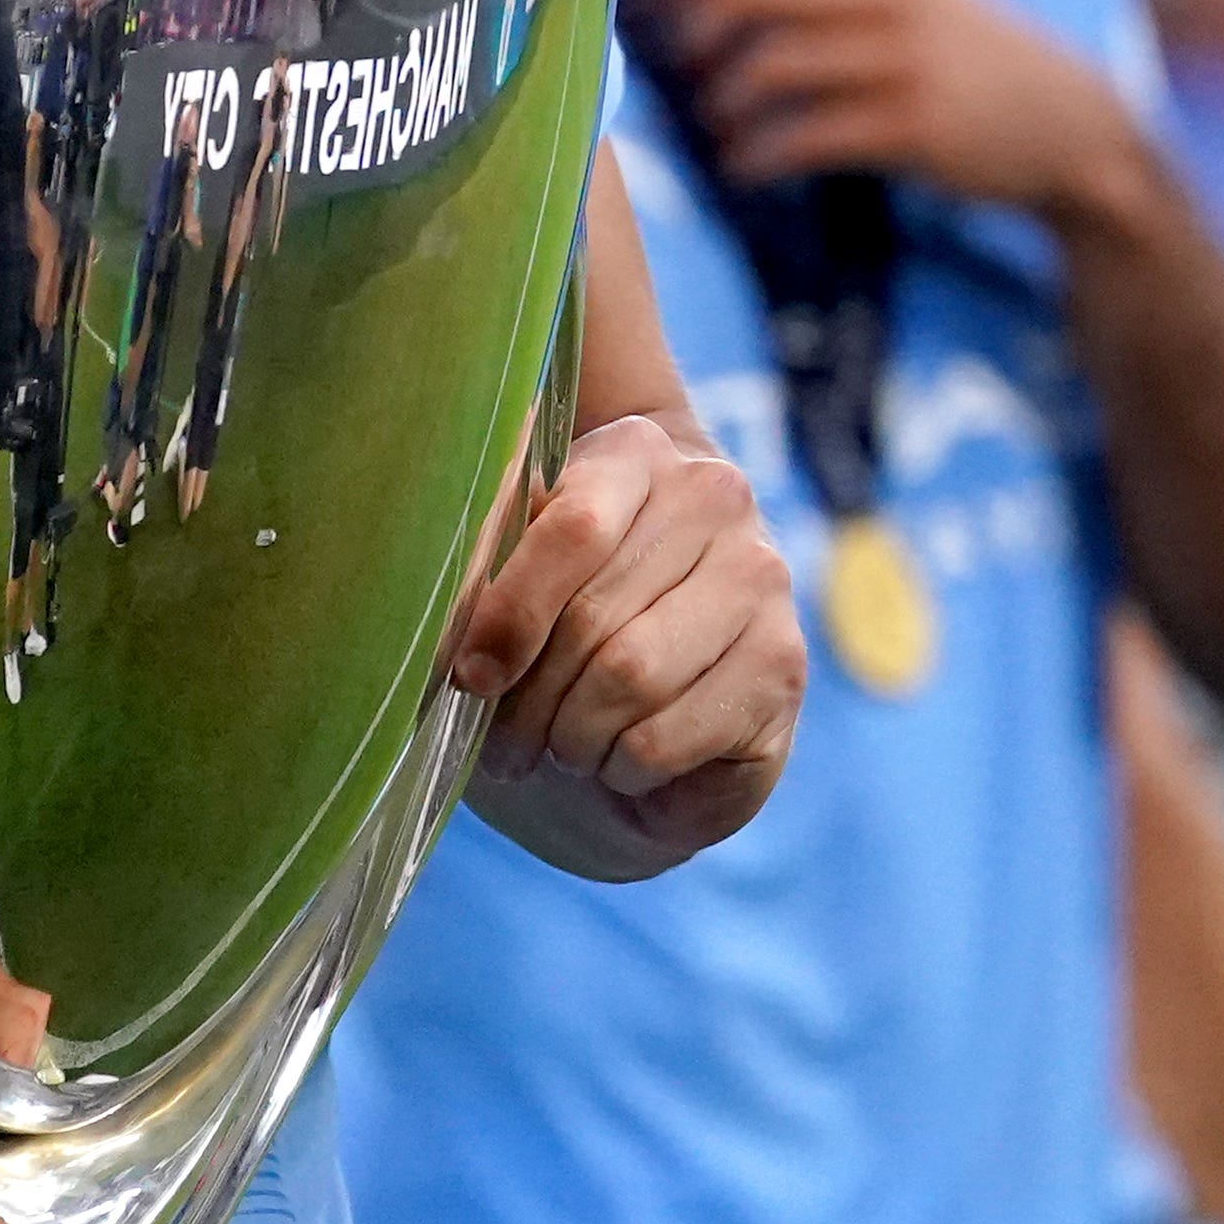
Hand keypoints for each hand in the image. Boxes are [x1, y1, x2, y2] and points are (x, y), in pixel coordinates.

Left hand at [449, 413, 804, 882]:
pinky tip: (620, 759)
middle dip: (528, 699)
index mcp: (633, 455)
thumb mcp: (510, 571)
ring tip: (563, 745)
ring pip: (631, 680)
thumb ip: (479, 559)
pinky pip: (667, 737)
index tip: (467, 674)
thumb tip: (440, 607)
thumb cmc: (562, 619)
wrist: (660, 692)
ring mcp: (762, 581)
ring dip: (573, 736)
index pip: (569, 530)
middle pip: (592, 619)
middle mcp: (713, 501)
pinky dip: (622, 768)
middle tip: (505, 741)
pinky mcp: (783, 667)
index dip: (507, 613)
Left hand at [661, 0, 1151, 223]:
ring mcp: (903, 58)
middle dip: (692, 30)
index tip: (662, 7)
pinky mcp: (911, 126)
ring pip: (767, 65)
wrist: (1075, 126)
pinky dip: (756, 155)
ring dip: (722, 101)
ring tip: (719, 124)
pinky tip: (744, 169)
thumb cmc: (969, 58)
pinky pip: (801, 137)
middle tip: (680, 66)